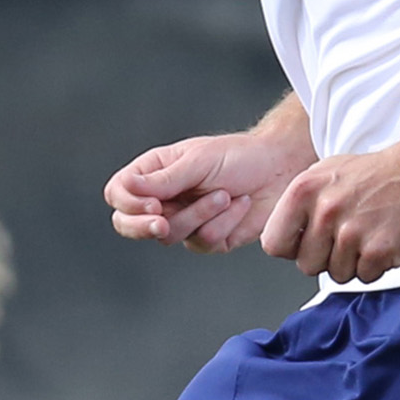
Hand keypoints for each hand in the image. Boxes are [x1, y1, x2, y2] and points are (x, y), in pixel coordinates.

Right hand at [106, 119, 314, 252]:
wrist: (280, 170)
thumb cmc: (240, 156)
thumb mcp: (198, 162)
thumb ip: (162, 180)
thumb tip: (126, 187)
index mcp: (154, 173)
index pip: (119, 194)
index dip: (128, 205)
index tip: (151, 206)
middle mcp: (165, 199)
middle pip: (130, 224)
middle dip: (145, 226)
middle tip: (161, 222)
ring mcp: (185, 221)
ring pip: (171, 235)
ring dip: (201, 215)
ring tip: (225, 195)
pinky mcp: (208, 239)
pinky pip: (202, 242)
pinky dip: (222, 224)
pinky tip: (239, 206)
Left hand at [259, 143, 399, 282]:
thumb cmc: (375, 174)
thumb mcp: (324, 173)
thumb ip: (299, 205)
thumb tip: (283, 235)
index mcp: (304, 191)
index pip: (274, 243)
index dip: (292, 247)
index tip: (305, 242)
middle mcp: (325, 211)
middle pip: (306, 265)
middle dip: (325, 258)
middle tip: (345, 237)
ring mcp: (352, 232)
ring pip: (337, 274)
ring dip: (353, 262)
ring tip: (366, 235)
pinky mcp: (378, 250)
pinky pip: (365, 277)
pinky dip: (375, 265)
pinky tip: (381, 241)